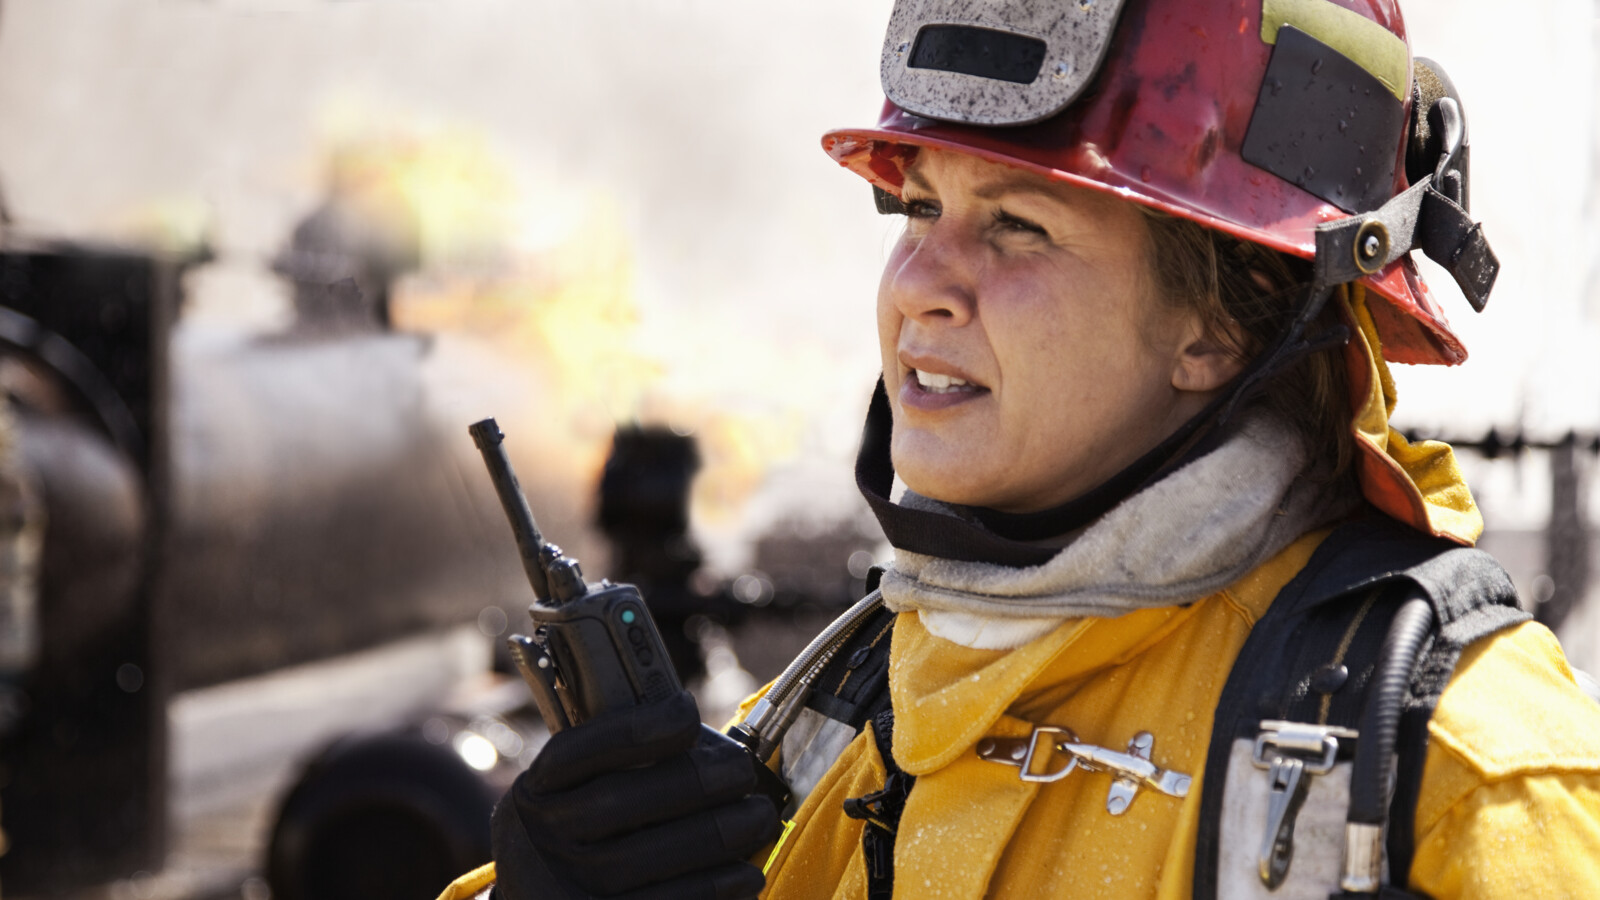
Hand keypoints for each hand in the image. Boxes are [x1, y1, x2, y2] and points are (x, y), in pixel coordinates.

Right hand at [491, 691, 779, 899]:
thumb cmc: (588, 841)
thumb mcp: (582, 796)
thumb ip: (628, 768)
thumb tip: (711, 750)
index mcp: (536, 792)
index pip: (577, 751)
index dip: (634, 729)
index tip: (688, 713)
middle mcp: (536, 840)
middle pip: (614, 802)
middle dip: (690, 782)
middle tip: (742, 772)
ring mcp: (558, 889)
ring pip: (636, 859)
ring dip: (712, 836)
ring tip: (758, 819)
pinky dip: (708, 890)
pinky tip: (744, 876)